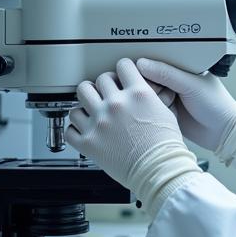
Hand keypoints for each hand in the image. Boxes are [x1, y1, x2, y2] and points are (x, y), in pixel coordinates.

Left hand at [66, 58, 187, 185]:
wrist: (159, 170)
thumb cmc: (165, 147)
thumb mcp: (165, 112)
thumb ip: (148, 97)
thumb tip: (140, 91)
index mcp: (137, 94)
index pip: (122, 66)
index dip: (122, 70)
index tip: (121, 76)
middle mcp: (116, 105)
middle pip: (98, 80)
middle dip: (103, 86)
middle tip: (106, 94)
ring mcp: (99, 123)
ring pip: (79, 99)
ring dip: (85, 104)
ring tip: (92, 111)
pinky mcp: (88, 143)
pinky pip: (70, 128)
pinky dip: (76, 129)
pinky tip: (86, 130)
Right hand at [135, 58, 235, 151]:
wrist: (222, 132)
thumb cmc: (216, 104)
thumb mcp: (191, 85)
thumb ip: (167, 74)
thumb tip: (141, 64)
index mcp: (182, 68)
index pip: (157, 60)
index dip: (146, 65)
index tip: (139, 71)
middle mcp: (173, 80)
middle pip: (148, 77)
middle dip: (147, 84)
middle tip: (154, 91)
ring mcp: (168, 96)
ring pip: (147, 93)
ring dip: (148, 98)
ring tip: (161, 103)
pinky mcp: (165, 111)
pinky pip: (149, 108)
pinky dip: (149, 109)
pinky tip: (154, 112)